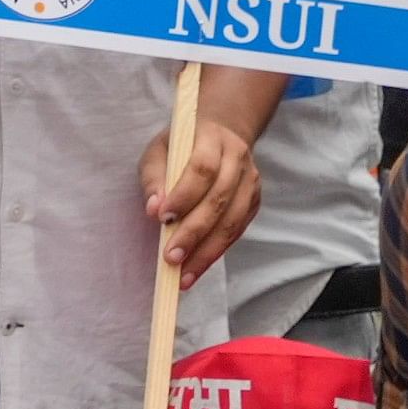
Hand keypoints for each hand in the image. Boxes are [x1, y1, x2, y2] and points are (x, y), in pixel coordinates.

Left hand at [141, 110, 259, 285]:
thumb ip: (154, 178)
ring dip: (207, 251)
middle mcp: (238, 160)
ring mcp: (251, 182)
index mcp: (212, 139)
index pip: (202, 169)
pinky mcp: (254, 202)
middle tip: (171, 258)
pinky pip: (237, 231)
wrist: (221, 133)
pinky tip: (197, 267)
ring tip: (184, 275)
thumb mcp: (159, 151)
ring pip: (232, 221)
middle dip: (193, 232)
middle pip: (219, 200)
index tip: (163, 218)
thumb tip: (153, 209)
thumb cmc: (181, 146)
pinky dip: (217, 251)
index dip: (184, 195)